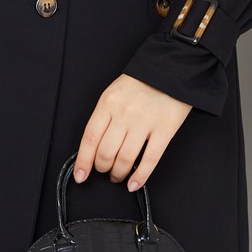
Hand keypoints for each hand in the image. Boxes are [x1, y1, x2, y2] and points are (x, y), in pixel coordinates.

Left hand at [73, 74, 192, 192]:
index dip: (83, 161)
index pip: (90, 138)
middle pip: (106, 152)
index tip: (81, 175)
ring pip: (125, 159)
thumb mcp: (114, 93)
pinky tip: (134, 183)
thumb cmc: (140, 82)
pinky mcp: (164, 130)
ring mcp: (145, 123)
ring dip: (118, 174)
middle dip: (102, 168)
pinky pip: (149, 160)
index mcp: (108, 103)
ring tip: (118, 176)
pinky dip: (140, 176)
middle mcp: (124, 114)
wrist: (170, 68)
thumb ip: (103, 116)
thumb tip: (94, 145)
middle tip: (105, 171)